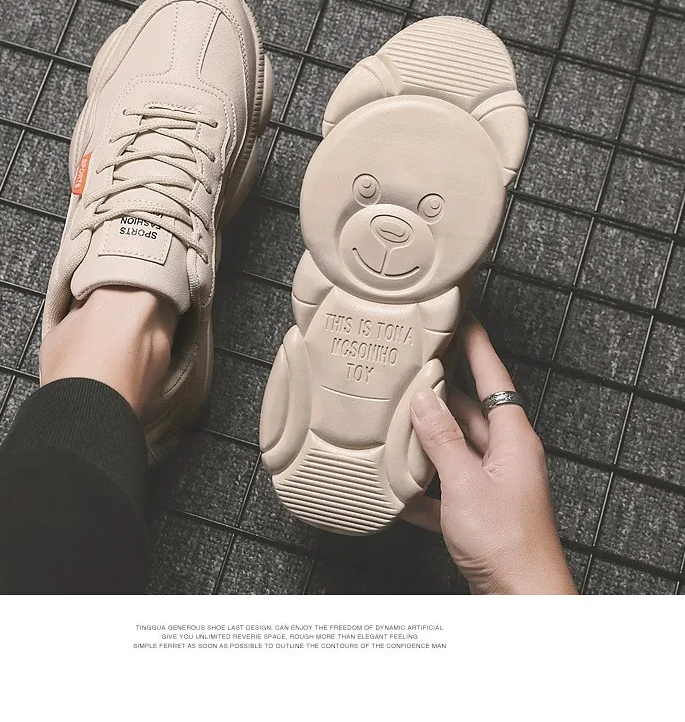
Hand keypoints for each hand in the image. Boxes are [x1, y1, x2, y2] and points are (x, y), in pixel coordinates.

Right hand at [404, 314, 576, 594]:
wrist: (521, 599)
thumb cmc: (507, 543)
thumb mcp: (465, 483)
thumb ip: (441, 439)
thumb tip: (422, 399)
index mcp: (513, 439)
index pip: (493, 378)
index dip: (476, 345)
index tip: (462, 315)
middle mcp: (506, 456)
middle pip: (469, 410)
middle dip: (439, 389)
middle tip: (412, 363)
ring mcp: (493, 484)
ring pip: (455, 448)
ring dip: (426, 437)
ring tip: (393, 416)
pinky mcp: (479, 512)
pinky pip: (446, 488)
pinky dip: (423, 486)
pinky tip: (396, 487)